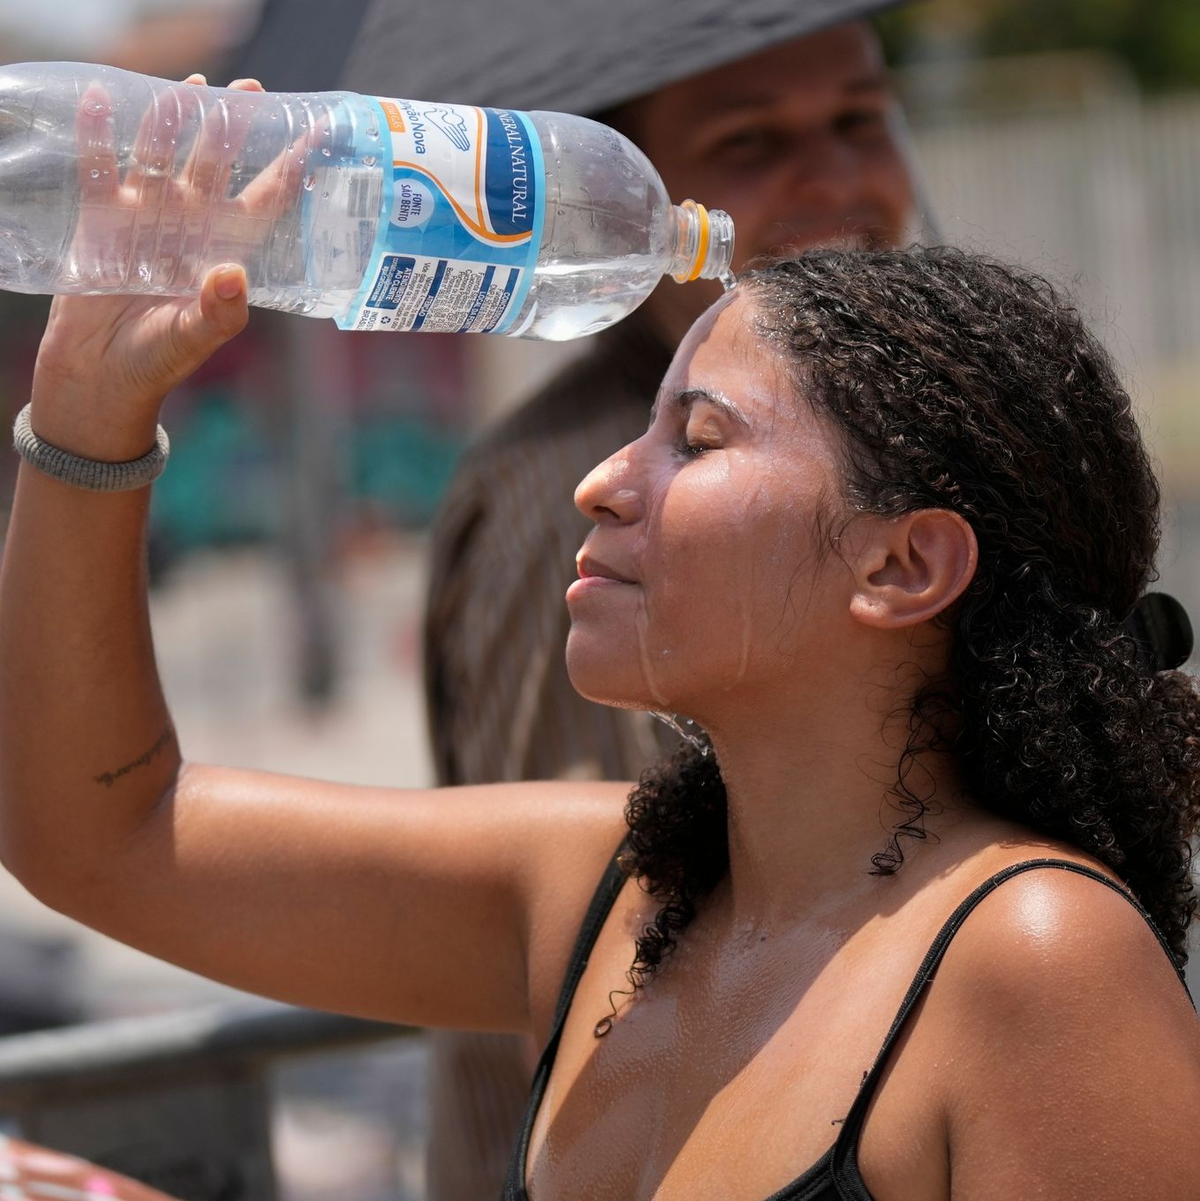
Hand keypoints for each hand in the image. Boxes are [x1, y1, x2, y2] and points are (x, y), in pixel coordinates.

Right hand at [28, 75, 290, 455]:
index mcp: (224, 249)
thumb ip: (218, 311)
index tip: (317, 133)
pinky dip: (100, 135)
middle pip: (215, 164)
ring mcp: (146, 216)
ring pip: (163, 156)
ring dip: (173, 121)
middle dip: (233, 128)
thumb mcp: (194, 339)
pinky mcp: (102, 217)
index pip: (265, 200)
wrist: (100, 376)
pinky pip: (100, 168)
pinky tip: (104, 98)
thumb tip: (232, 274)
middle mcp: (190, 225)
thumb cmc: (157, 362)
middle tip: (250, 89)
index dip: (289, 168)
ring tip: (190, 85)